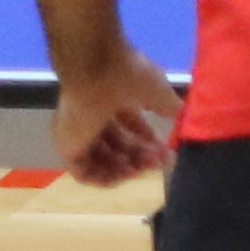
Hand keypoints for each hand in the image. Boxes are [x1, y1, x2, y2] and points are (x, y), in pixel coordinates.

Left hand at [51, 50, 181, 186]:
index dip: (149, 143)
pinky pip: (84, 173)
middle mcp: (95, 116)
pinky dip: (103, 179)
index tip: (167, 154)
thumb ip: (171, 109)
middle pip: (119, 147)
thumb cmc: (130, 77)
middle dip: (141, 158)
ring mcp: (79, 133)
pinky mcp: (68, 147)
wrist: (98, 71)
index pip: (131, 128)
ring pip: (103, 162)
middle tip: (157, 163)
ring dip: (125, 170)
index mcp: (114, 100)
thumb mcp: (161, 93)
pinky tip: (123, 176)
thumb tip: (181, 121)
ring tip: (141, 169)